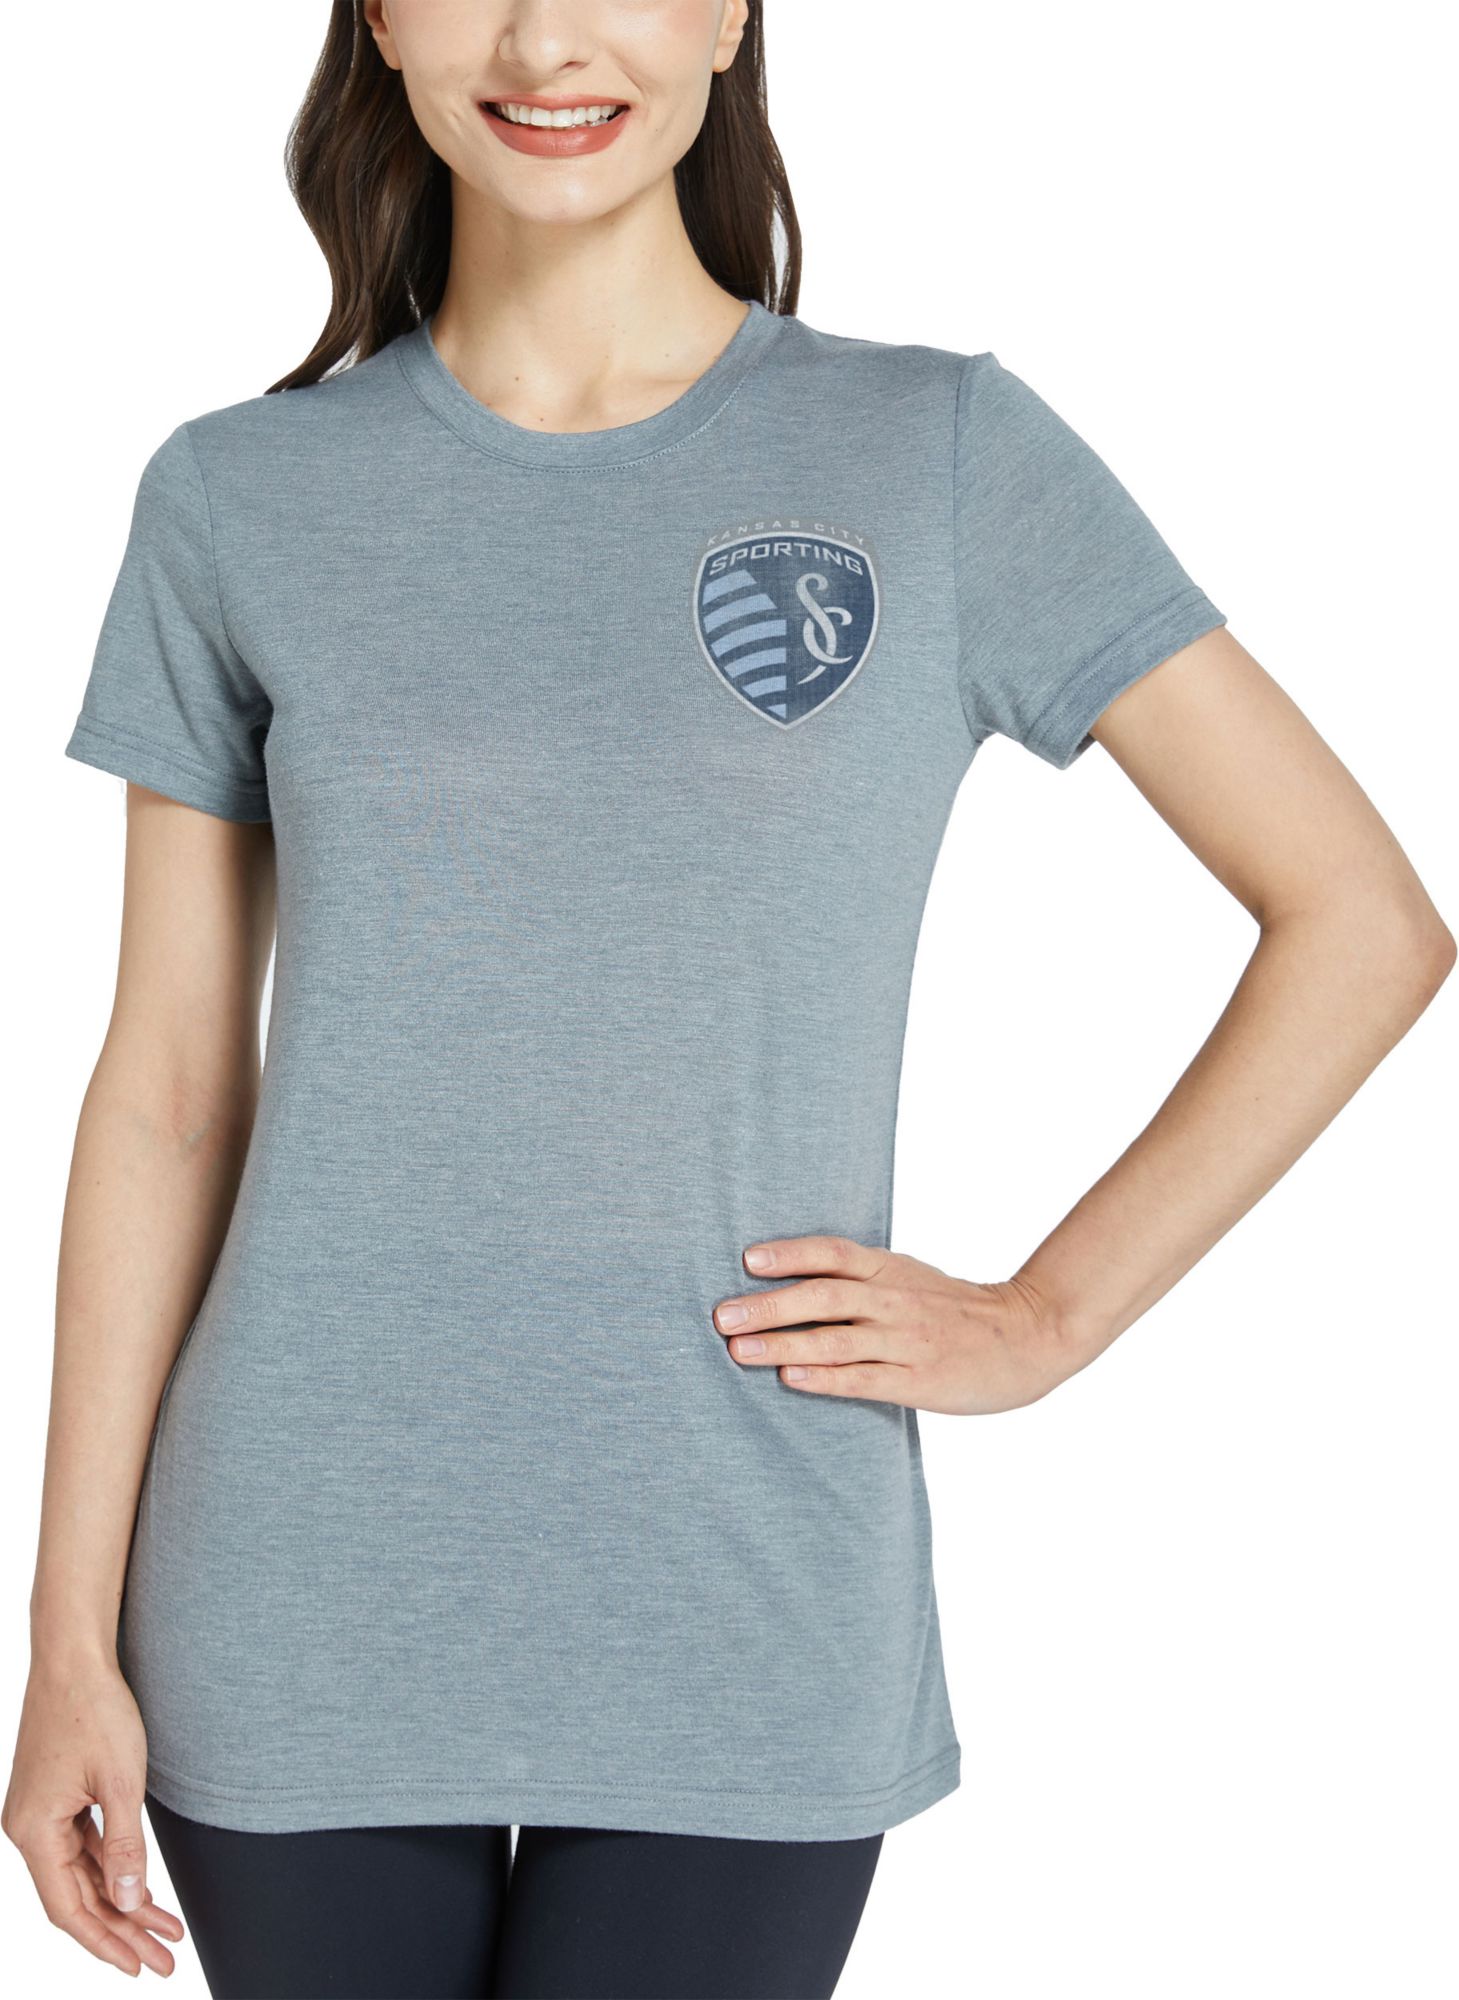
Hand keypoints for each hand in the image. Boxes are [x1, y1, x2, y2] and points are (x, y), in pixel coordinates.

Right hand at [3, 1652, 184, 1976]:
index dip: (105, 1942)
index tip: (140, 1965)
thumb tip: (129, 1900)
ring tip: (165, 1929)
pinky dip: (114, 1865)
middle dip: (123, 1929)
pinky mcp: (56, 1795)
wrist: (74, 1656)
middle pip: (78, 1896)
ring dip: (124, 1899)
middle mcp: (29, 1828)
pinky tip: (141, 1885)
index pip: (69, 1908)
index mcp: (34, 1831)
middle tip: (164, 1957)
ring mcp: (42, 1812)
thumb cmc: (94, 1709)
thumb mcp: (119, 1781)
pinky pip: (84, 1845)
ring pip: (84, 1872)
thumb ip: (125, 1846)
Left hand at [713, 1235, 1077, 1412]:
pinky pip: (863, 1378)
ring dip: (782, 1345)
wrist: (1028, 1336)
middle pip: (823, 1296)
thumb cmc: (958, 1309)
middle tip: (722, 1316)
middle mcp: (894, 1300)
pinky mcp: (917, 1380)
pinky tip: (790, 1378)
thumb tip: (795, 1276)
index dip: (790, 1254)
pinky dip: (824, 1378)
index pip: (833, 1252)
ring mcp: (905, 1341)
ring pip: (834, 1340)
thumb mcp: (911, 1277)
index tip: (748, 1259)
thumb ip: (862, 1276)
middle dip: (768, 1306)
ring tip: (739, 1351)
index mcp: (890, 1269)